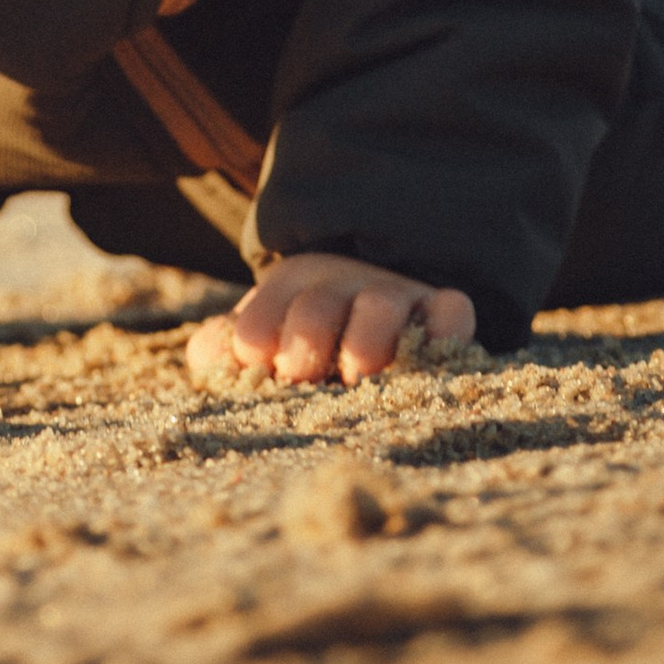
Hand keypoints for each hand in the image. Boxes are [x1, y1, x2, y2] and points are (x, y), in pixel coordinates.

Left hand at [184, 250, 474, 388]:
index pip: (258, 323)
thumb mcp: (261, 340)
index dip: (255, 345)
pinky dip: (442, 334)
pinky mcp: (443, 311)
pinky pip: (451, 313)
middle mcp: (342, 284)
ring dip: (363, 346)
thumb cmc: (307, 343)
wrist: (378, 316)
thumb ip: (222, 351)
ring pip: (379, 307)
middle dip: (303, 349)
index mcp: (289, 289)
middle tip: (303, 380)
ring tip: (356, 377)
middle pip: (315, 310)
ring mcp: (395, 296)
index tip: (261, 368)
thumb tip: (212, 355)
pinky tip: (424, 360)